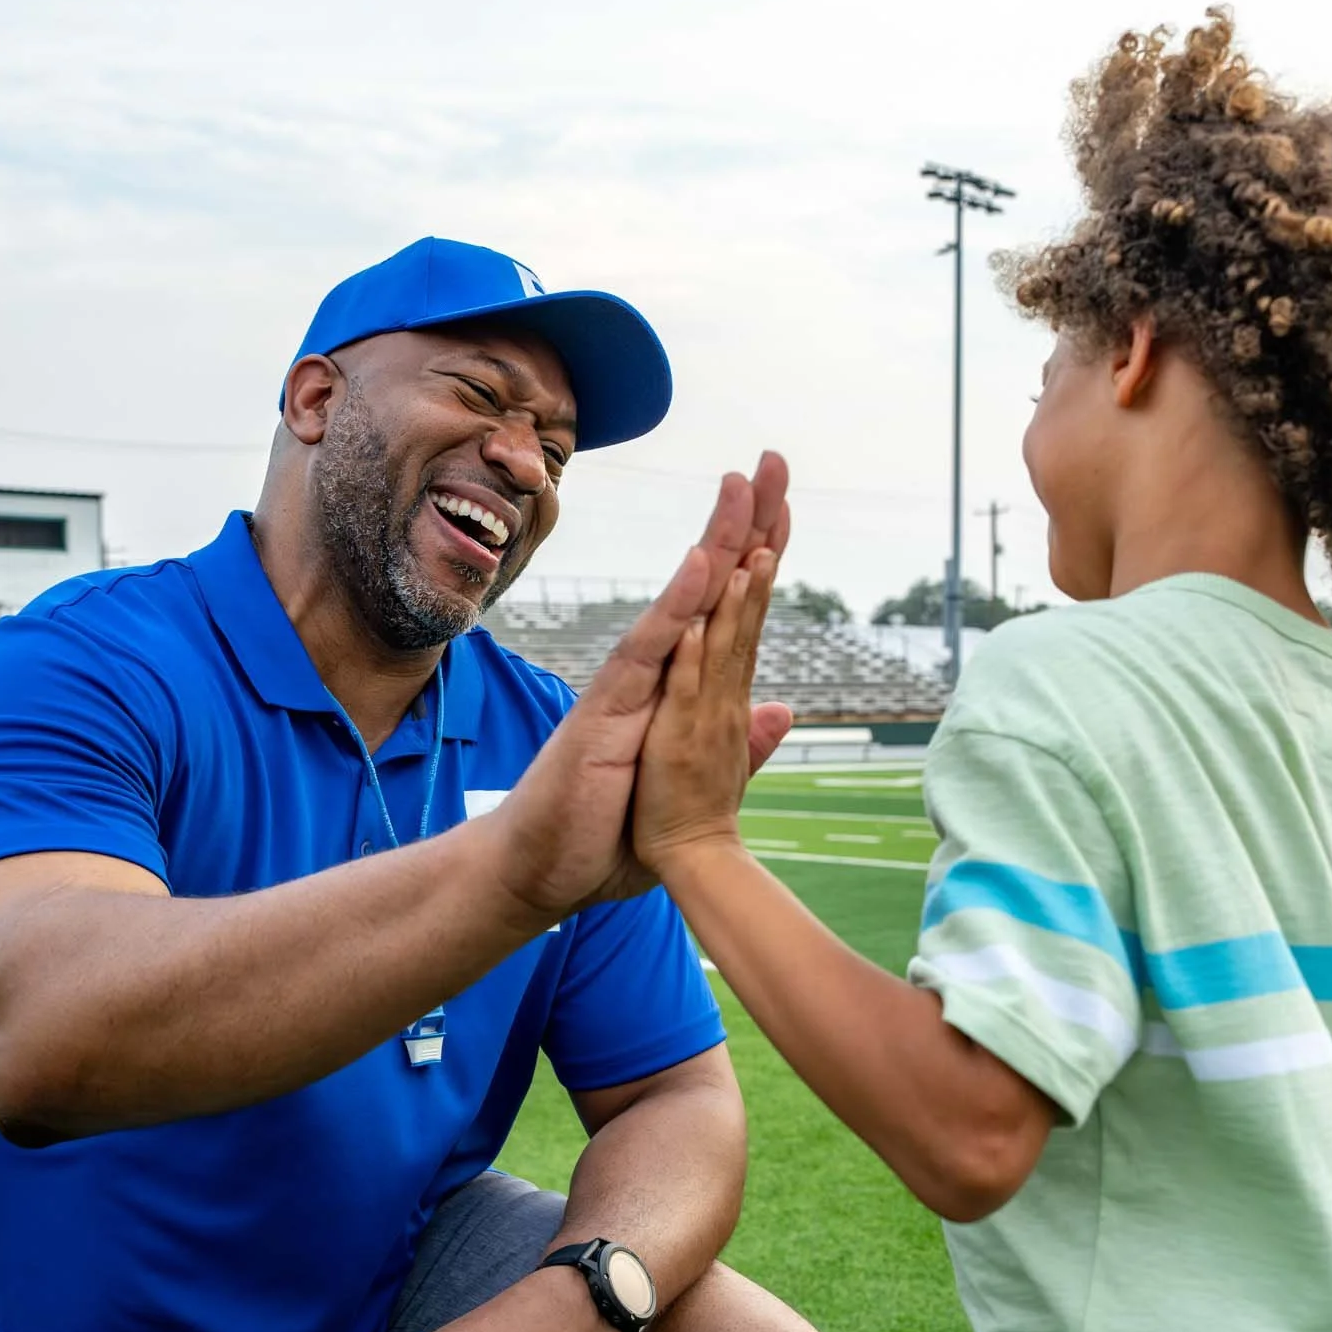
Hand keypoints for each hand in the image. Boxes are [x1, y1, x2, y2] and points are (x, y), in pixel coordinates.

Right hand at [490, 453, 794, 921]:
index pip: (728, 611)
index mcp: (678, 688)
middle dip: (744, 523)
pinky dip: (677, 606)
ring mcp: (630, 687)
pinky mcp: (607, 710)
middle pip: (709, 586)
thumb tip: (778, 710)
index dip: (759, 559)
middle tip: (774, 461)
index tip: (788, 508)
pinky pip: (647, 650)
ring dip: (714, 543)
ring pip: (681, 604)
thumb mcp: (690, 783)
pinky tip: (704, 564)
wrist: (542, 870)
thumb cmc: (603, 830)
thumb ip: (738, 748)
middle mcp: (655, 674)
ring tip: (743, 487)